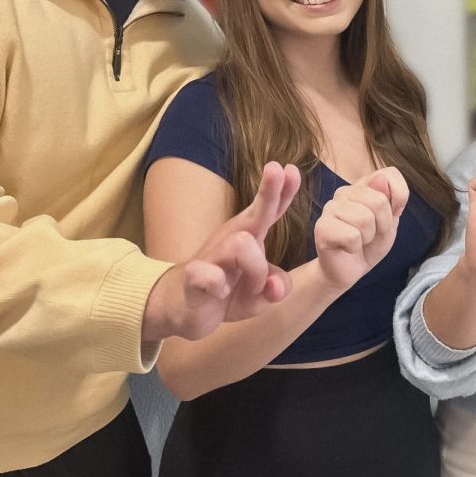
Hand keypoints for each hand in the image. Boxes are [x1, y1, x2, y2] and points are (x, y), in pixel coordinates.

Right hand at [143, 161, 300, 341]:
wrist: (185, 308)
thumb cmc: (228, 290)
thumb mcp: (261, 292)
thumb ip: (278, 285)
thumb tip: (275, 288)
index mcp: (251, 235)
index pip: (270, 210)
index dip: (283, 191)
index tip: (290, 169)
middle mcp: (232, 238)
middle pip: (256, 212)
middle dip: (269, 191)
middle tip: (275, 168)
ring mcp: (212, 255)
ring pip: (241, 245)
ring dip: (256, 271)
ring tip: (252, 289)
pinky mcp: (194, 277)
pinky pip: (209, 275)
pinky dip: (218, 285)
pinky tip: (220, 292)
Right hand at [314, 166, 407, 289]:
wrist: (349, 271)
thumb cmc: (370, 244)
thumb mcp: (390, 223)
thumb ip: (390, 200)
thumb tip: (380, 179)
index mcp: (364, 185)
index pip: (389, 174)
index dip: (400, 196)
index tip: (393, 214)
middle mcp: (345, 192)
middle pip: (378, 200)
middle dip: (383, 225)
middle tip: (371, 234)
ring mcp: (331, 208)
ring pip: (365, 219)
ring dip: (368, 237)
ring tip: (359, 241)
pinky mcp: (322, 227)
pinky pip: (351, 236)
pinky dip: (355, 247)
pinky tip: (347, 247)